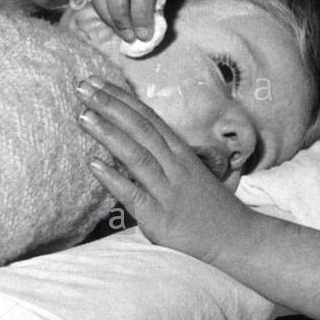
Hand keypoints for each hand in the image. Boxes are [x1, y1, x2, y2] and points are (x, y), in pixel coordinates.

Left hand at [76, 78, 254, 263]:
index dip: (121, 98)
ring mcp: (167, 190)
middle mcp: (174, 165)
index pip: (146, 117)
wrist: (236, 238)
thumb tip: (130, 138)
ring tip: (84, 116)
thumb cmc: (208, 206)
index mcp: (180, 151)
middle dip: (110, 106)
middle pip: (139, 128)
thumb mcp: (188, 172)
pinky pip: (134, 194)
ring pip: (136, 155)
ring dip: (109, 133)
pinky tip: (93, 164)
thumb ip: (163, 155)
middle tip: (82, 87)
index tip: (95, 81)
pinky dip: (114, 178)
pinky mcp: (159, 217)